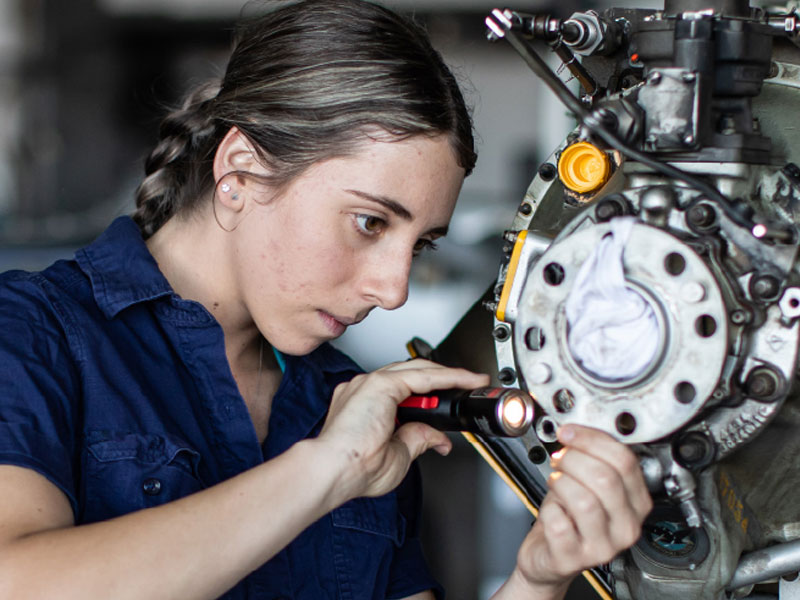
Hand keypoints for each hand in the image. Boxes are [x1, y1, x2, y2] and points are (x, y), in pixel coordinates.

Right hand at [317, 359, 488, 503]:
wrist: (335, 470)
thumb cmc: (355, 469)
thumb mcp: (398, 455)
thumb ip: (417, 439)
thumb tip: (437, 438)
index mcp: (363, 405)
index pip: (402, 390)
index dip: (427, 394)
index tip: (446, 402)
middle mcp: (364, 389)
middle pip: (411, 374)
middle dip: (442, 379)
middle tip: (467, 386)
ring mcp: (370, 383)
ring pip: (418, 370)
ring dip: (448, 375)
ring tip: (472, 381)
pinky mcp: (380, 383)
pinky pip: (422, 375)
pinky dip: (446, 377)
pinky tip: (464, 380)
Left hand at [508, 425, 651, 597]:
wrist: (549, 554)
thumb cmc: (569, 516)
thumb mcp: (588, 484)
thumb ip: (593, 458)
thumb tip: (580, 429)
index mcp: (637, 503)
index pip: (625, 462)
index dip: (592, 440)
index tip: (571, 432)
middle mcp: (626, 527)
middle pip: (605, 478)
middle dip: (574, 459)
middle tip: (560, 458)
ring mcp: (603, 546)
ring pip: (584, 500)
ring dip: (562, 483)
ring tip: (556, 482)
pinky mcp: (574, 559)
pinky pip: (559, 523)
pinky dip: (548, 509)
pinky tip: (552, 510)